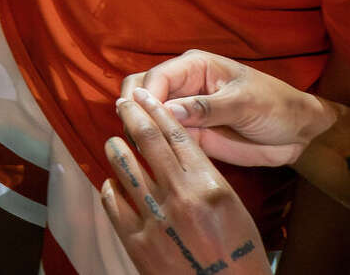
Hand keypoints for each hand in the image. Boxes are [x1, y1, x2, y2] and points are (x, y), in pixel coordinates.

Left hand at [101, 88, 273, 274]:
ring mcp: (155, 219)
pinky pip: (113, 202)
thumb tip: (176, 148)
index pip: (176, 134)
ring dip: (116, 148)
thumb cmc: (238, 253)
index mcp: (209, 186)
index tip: (144, 96)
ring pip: (124, 166)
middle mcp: (180, 197)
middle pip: (147, 141)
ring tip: (113, 142)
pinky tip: (113, 182)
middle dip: (132, 115)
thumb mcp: (232, 206)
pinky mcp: (136, 242)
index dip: (157, 110)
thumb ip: (203, 175)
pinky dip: (111, 186)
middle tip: (123, 103)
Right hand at [122, 52, 336, 168]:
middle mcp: (183, 86)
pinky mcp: (191, 135)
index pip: (156, 78)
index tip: (145, 123)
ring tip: (147, 150)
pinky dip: (155, 146)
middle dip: (134, 111)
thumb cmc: (276, 106)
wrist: (299, 133)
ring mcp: (185, 112)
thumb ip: (207, 107)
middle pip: (141, 91)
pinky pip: (164, 138)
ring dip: (141, 129)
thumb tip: (167, 109)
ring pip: (147, 115)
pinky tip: (156, 160)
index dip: (146, 99)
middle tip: (140, 137)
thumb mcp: (245, 103)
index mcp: (194, 67)